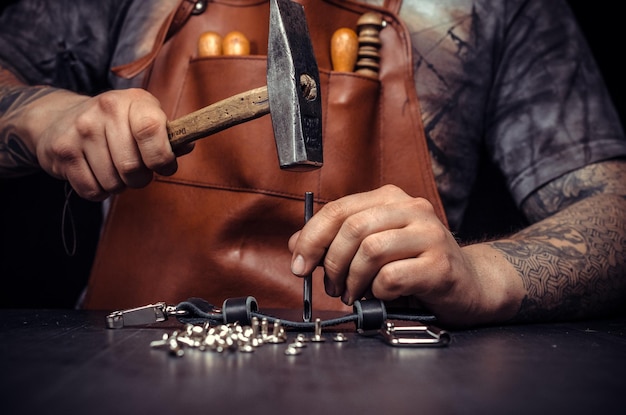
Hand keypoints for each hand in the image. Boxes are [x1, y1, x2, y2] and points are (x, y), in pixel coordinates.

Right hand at [28, 88, 191, 200]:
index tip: (164, 166)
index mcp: (134, 101)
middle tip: (136, 171)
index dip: (162, 158)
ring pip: (113, 182)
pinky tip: (97, 174)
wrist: (60, 118)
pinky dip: (99, 191)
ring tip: (114, 169)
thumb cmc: (117, 125)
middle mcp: (106, 109)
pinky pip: (92, 190)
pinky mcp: (63, 151)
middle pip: (132, 166)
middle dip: (140, 178)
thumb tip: (187, 144)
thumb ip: (170, 136)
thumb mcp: (145, 118)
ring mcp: (81, 129)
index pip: (151, 130)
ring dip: (119, 185)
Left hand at [288, 185, 520, 325]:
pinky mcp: (440, 264)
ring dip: (353, 279)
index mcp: (391, 199)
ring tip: (354, 294)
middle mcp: (412, 209)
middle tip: (332, 286)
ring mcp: (430, 234)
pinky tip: (382, 295)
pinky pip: (391, 277)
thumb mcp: (373, 250)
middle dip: (331, 262)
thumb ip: (336, 242)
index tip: (299, 264)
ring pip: (370, 250)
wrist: (470, 285)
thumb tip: (296, 245)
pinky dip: (377, 291)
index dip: (312, 237)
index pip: (339, 209)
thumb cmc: (415, 267)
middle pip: (352, 228)